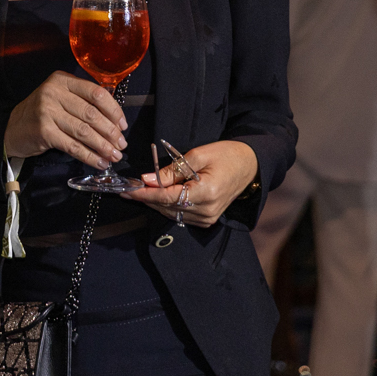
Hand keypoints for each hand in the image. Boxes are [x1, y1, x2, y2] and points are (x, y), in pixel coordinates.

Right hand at [4, 71, 126, 170]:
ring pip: (84, 131)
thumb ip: (83, 100)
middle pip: (91, 113)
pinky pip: (73, 146)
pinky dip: (89, 156)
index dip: (113, 110)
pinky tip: (99, 162)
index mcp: (62, 80)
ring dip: (103, 146)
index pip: (96, 93)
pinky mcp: (44, 131)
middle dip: (111, 132)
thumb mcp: (60, 97)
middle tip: (121, 144)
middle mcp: (54, 92)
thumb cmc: (43, 113)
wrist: (13, 128)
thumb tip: (115, 120)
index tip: (123, 125)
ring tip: (114, 156)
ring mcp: (47, 111)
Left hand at [124, 140, 257, 227]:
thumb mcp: (198, 155)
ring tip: (137, 192)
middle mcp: (206, 211)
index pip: (166, 197)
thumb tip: (147, 180)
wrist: (250, 166)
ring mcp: (208, 218)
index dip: (144, 194)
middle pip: (167, 208)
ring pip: (172, 213)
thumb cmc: (226, 155)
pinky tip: (157, 196)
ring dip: (154, 203)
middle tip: (126, 189)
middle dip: (146, 198)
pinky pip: (181, 215)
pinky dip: (167, 206)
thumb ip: (172, 170)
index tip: (127, 190)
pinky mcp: (207, 220)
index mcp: (205, 193)